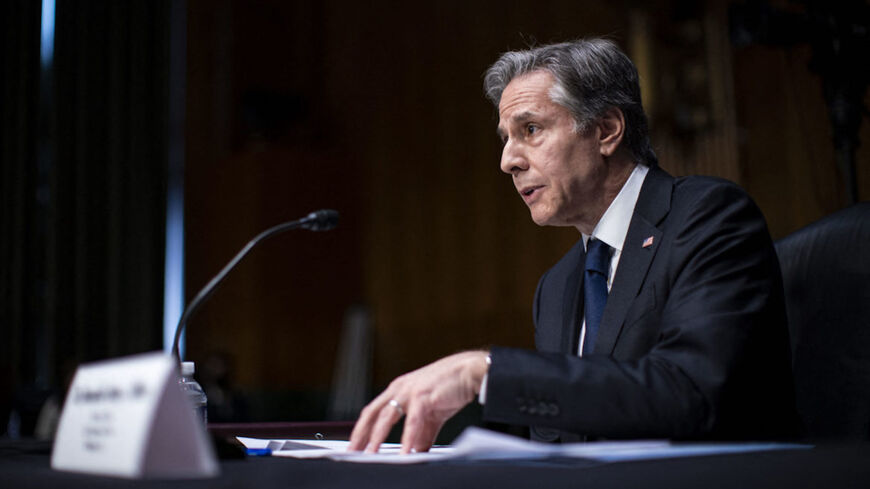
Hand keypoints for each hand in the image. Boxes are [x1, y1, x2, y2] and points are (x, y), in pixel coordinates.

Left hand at [348, 350, 488, 453]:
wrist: (470, 371)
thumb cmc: (451, 387)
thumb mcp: (431, 413)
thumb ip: (421, 432)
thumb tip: (414, 451)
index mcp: (398, 390)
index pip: (373, 411)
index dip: (362, 428)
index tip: (354, 444)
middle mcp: (400, 389)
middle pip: (372, 413)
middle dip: (361, 434)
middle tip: (352, 452)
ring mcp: (410, 391)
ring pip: (386, 417)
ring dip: (377, 437)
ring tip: (371, 455)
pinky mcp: (423, 396)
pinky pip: (412, 422)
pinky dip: (407, 439)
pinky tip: (405, 452)